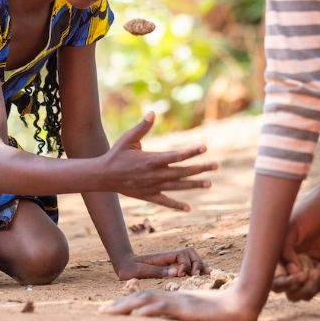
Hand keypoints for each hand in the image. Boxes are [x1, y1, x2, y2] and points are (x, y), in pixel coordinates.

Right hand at [101, 112, 215, 210]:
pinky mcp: (148, 196)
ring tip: (209, 183)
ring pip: (178, 187)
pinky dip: (176, 205)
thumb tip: (152, 112)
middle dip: (200, 168)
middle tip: (216, 165)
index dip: (191, 151)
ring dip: (194, 185)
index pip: (176, 156)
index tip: (204, 147)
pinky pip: (165, 201)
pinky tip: (188, 207)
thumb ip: (142, 127)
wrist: (103, 176)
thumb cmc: (116, 154)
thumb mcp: (128, 138)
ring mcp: (152, 187)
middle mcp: (155, 174)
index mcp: (151, 160)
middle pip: (182, 172)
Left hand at [102, 285, 258, 320]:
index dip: (128, 303)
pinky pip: (163, 308)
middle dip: (119, 305)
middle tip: (99, 312)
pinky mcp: (186, 308)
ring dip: (125, 307)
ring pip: (146, 301)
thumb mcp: (198, 312)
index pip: (146, 298)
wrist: (240, 303)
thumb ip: (184, 311)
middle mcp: (173, 297)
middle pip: (140, 298)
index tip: (111, 309)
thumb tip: (171, 315)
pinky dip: (148, 311)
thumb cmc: (223, 310)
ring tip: (108, 313)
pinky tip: (136, 317)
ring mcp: (179, 301)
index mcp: (175, 298)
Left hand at [115, 247, 206, 279]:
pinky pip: (188, 266)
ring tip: (207, 275)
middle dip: (197, 263)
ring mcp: (172, 262)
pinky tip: (204, 276)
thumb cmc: (129, 268)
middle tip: (196, 276)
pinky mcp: (171, 268)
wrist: (123, 265)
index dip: (185, 264)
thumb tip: (176, 272)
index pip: (182, 254)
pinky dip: (197, 270)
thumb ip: (156, 270)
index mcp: (163, 257)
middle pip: (191, 253)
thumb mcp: (139, 270)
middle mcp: (170, 257)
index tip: (180, 275)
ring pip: (192, 258)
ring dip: (199, 265)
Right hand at [270, 185, 319, 300]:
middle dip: (302, 288)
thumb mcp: (292, 228)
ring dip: (315, 285)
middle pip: (290, 292)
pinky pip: (319, 284)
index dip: (287, 283)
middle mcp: (288, 264)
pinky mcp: (317, 267)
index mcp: (276, 255)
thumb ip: (286, 250)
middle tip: (313, 273)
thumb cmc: (307, 213)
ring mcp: (303, 266)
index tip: (301, 274)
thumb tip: (292, 272)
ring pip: (305, 292)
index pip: (275, 281)